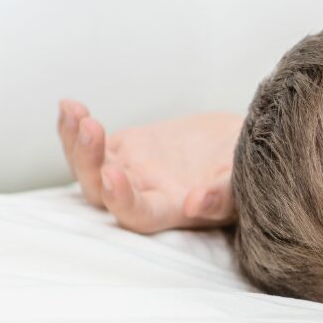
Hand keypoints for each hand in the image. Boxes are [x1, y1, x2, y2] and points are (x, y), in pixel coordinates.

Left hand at [56, 99, 241, 233]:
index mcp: (173, 211)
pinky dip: (76, 126)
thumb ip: (223, 196)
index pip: (137, 215)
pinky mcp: (126, 147)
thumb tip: (196, 202)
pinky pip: (93, 142)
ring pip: (88, 166)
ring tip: (75, 112)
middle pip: (100, 191)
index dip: (122, 200)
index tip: (112, 173)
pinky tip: (71, 107)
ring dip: (75, 142)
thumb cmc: (252, 168)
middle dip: (88, 162)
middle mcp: (145, 195)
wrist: (246, 143)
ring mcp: (131, 171)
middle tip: (91, 128)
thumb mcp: (246, 181)